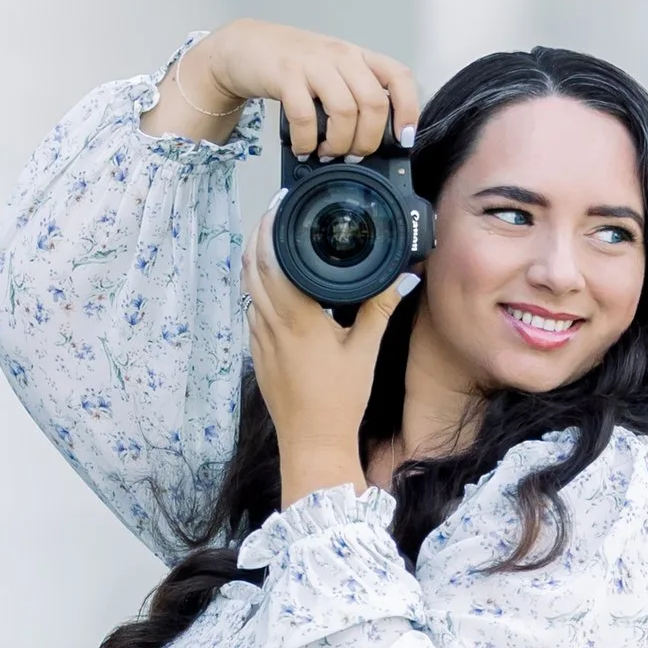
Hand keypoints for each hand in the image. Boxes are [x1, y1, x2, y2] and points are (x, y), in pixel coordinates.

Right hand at [143, 18, 421, 161]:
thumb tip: (368, 143)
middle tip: (353, 156)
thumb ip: (351, 96)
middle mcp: (340, 56)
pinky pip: (306, 116)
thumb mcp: (330, 73)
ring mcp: (313, 64)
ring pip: (345, 111)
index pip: (398, 77)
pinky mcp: (285, 75)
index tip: (404, 138)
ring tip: (327, 153)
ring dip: (339, 143)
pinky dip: (307, 141)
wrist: (246, 46)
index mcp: (357, 57)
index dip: (408, 109)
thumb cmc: (292, 65)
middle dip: (367, 140)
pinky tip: (303, 147)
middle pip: (373, 103)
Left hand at [241, 217, 411, 507]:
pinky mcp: (257, 354)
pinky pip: (252, 310)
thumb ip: (379, 309)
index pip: (271, 258)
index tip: (280, 204)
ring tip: (274, 240)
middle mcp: (271, 324)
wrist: (312, 442)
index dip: (270, 226)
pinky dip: (258, 289)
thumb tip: (400, 279)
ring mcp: (259, 339)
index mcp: (296, 318)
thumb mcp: (365, 350)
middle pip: (250, 266)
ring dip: (255, 260)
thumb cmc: (339, 400)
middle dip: (257, 234)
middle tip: (275, 213)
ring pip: (247, 288)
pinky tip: (276, 285)